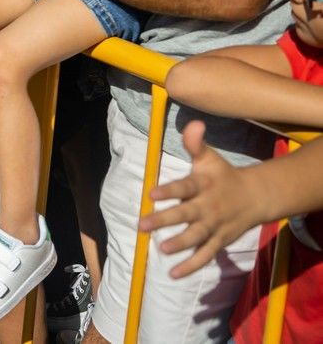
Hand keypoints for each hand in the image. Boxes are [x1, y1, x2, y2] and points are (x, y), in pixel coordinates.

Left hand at [138, 121, 260, 278]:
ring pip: (196, 238)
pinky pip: (205, 256)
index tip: (151, 193)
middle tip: (142, 224)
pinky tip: (173, 274)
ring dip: (179, 244)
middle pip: (185, 215)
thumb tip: (192, 123)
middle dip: (164, 220)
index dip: (169, 190)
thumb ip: (195, 143)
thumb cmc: (223, 175)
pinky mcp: (218, 241)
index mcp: (203, 185)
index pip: (184, 187)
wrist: (256, 197)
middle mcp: (208, 207)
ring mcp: (214, 226)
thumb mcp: (210, 157)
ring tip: (161, 248)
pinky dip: (191, 266)